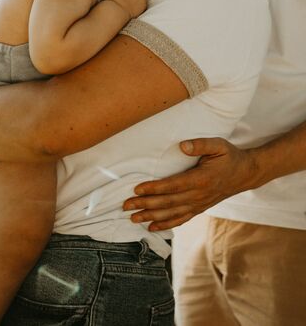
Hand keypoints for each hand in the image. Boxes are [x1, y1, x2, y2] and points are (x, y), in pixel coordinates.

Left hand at [123, 138, 259, 230]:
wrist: (245, 174)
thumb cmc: (229, 157)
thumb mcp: (218, 145)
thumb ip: (200, 144)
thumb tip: (182, 146)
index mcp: (201, 179)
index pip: (173, 185)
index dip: (154, 188)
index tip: (137, 189)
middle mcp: (199, 195)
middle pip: (168, 202)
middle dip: (145, 204)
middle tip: (126, 205)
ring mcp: (199, 204)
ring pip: (172, 214)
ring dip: (151, 216)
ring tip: (133, 218)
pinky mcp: (199, 208)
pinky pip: (180, 219)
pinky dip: (165, 224)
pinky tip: (152, 227)